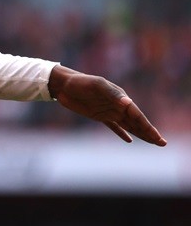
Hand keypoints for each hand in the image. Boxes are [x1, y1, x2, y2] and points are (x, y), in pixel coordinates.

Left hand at [49, 65, 166, 145]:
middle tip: (162, 143)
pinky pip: (113, 126)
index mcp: (119, 97)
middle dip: (149, 132)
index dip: (147, 126)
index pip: (136, 114)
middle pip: (136, 122)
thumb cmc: (80, 83)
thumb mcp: (96, 86)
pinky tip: (129, 140)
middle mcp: (117, 105)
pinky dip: (121, 133)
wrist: (63, 85)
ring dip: (140, 133)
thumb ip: (112, 94)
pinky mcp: (99, 115)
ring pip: (128, 125)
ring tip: (153, 142)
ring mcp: (109, 111)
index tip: (157, 136)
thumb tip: (128, 103)